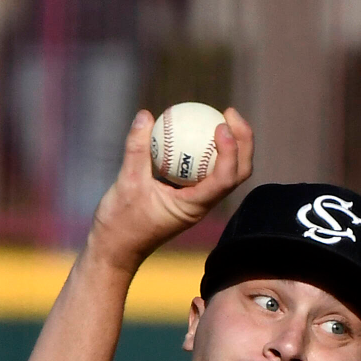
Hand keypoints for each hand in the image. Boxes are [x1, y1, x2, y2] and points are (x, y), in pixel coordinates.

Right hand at [85, 107, 253, 273]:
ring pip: (226, 172)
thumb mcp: (126, 182)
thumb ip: (136, 149)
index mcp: (194, 206)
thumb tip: (146, 115)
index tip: (220, 125)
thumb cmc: (121, 222)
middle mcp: (202, 204)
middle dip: (243, 142)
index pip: (225, 178)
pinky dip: (207, 149)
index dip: (231, 150)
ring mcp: (197, 201)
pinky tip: (197, 128)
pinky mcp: (188, 196)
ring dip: (232, 145)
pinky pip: (205, 170)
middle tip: (228, 113)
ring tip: (221, 116)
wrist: (117, 248)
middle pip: (237, 173)